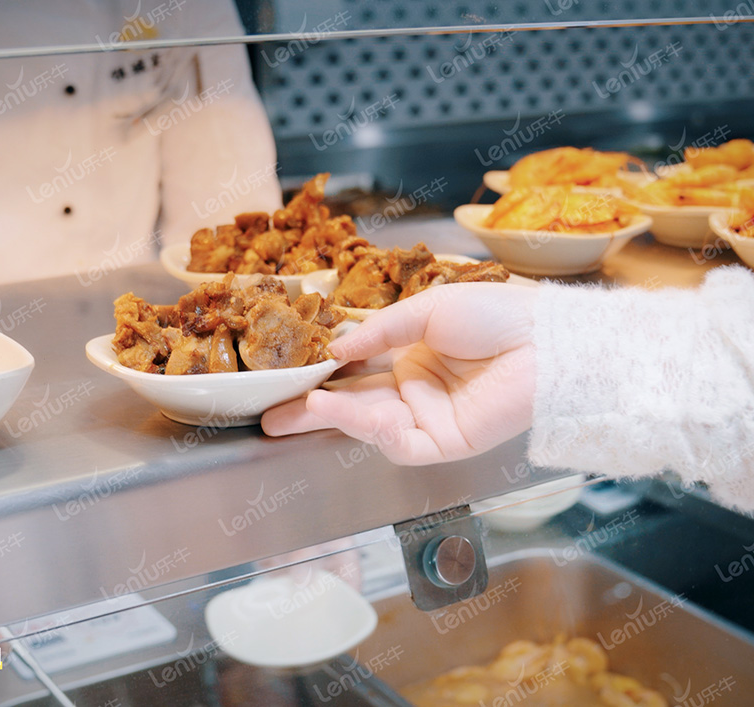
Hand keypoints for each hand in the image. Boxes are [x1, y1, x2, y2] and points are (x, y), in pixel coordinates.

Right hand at [262, 283, 536, 465]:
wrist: (548, 340)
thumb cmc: (498, 314)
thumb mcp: (427, 309)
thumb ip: (378, 332)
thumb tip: (334, 346)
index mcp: (412, 357)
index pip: (356, 371)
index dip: (322, 374)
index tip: (288, 373)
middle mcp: (415, 391)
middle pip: (353, 405)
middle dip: (310, 411)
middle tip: (270, 415)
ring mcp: (429, 419)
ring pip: (369, 426)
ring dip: (333, 418)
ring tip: (297, 409)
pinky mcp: (446, 444)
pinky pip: (400, 444)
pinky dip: (371, 430)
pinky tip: (349, 414)